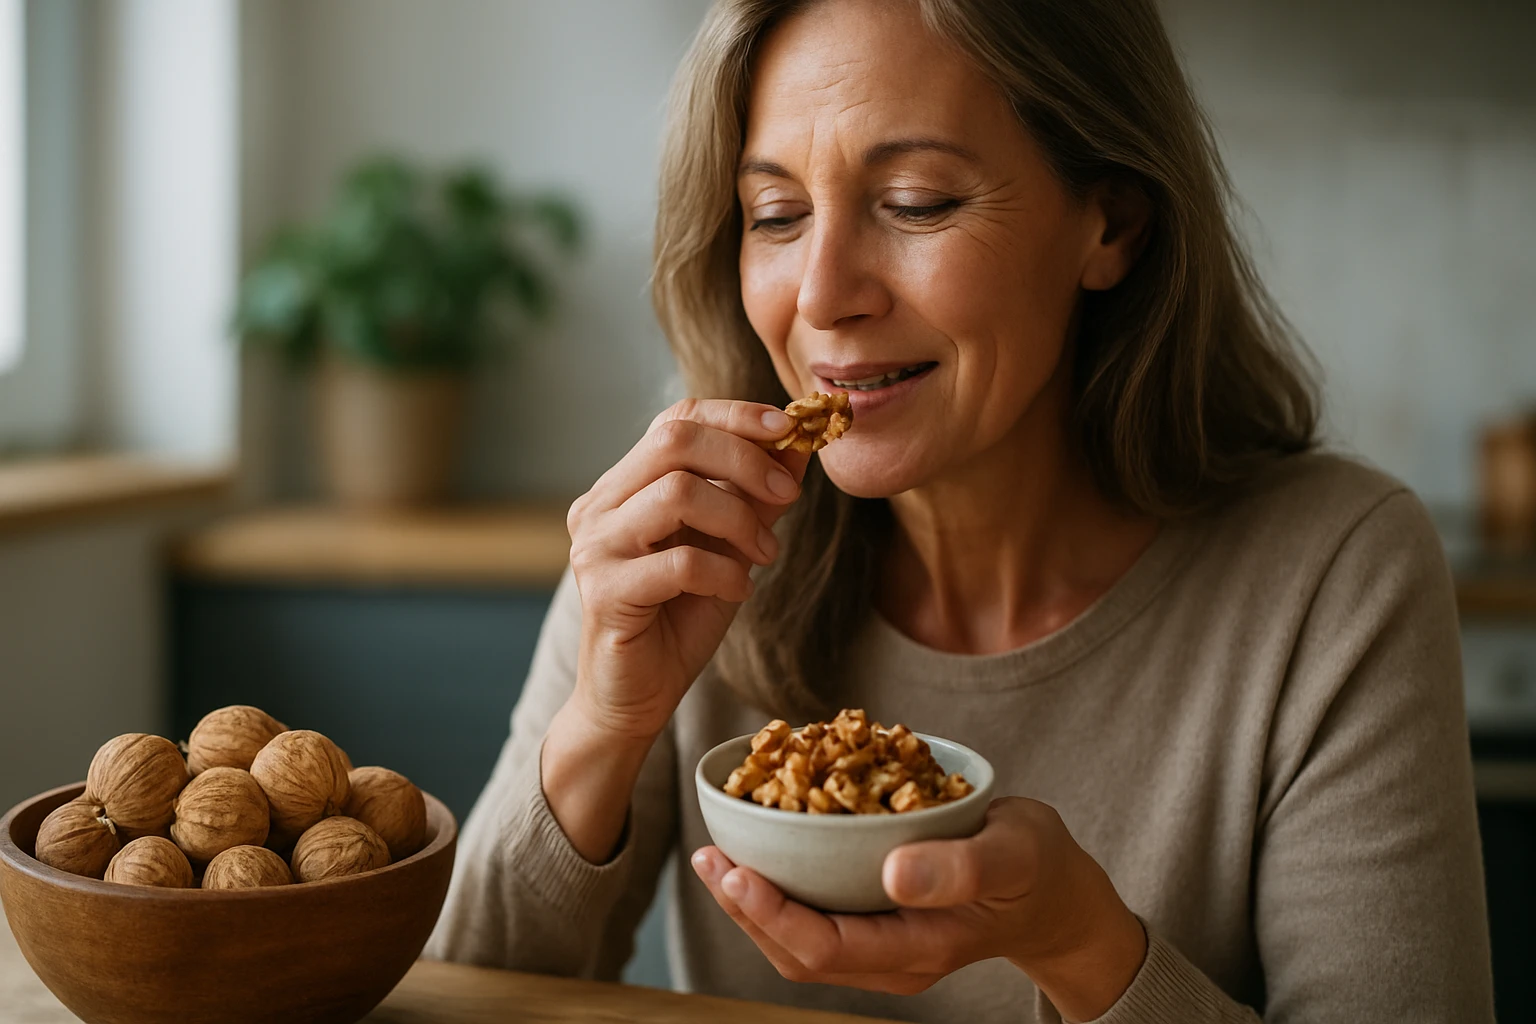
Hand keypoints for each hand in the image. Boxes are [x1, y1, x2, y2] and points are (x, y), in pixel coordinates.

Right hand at [564, 398, 809, 741]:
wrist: (636, 697)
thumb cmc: (679, 617)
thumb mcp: (730, 546)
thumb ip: (757, 496)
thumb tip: (800, 442)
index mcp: (624, 485)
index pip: (677, 419)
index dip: (736, 415)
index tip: (789, 428)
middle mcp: (600, 505)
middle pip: (674, 441)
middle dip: (746, 460)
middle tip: (788, 494)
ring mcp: (596, 546)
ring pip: (678, 494)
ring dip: (740, 520)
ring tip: (765, 555)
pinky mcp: (605, 591)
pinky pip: (679, 562)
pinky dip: (725, 573)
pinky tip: (739, 591)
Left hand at [691, 797, 1147, 1021]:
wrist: (1057, 893)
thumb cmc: (1038, 867)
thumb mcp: (1013, 855)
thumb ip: (960, 868)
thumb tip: (893, 872)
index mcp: (920, 946)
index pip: (825, 946)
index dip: (771, 914)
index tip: (735, 871)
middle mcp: (893, 959)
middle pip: (797, 951)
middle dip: (745, 909)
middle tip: (706, 857)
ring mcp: (884, 949)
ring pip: (799, 942)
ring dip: (751, 903)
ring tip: (714, 857)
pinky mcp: (879, 925)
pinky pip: (816, 920)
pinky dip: (779, 891)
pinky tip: (760, 853)